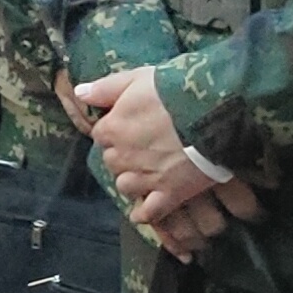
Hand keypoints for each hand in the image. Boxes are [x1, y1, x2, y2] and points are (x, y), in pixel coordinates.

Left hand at [75, 62, 263, 247]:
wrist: (212, 112)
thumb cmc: (174, 90)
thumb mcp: (137, 79)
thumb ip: (105, 88)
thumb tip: (80, 93)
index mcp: (112, 129)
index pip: (101, 134)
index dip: (116, 130)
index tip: (131, 126)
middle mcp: (123, 157)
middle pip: (113, 161)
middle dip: (124, 155)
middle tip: (144, 147)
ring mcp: (146, 178)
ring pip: (125, 185)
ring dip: (132, 180)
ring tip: (147, 172)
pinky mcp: (170, 193)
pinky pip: (149, 212)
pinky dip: (144, 214)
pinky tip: (142, 212)